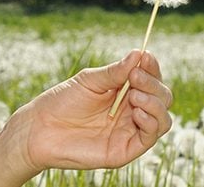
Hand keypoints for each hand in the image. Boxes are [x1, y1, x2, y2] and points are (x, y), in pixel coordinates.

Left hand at [13, 50, 172, 173]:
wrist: (41, 128)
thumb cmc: (62, 102)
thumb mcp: (90, 81)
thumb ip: (115, 72)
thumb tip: (139, 54)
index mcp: (124, 91)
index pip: (150, 79)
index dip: (152, 68)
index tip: (146, 57)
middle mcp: (132, 110)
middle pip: (162, 97)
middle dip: (153, 84)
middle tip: (135, 77)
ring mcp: (130, 130)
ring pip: (162, 118)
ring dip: (155, 103)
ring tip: (134, 95)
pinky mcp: (126, 149)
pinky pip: (150, 137)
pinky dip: (150, 122)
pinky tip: (136, 111)